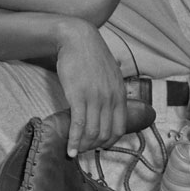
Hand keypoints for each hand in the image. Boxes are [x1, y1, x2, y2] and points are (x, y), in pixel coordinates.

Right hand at [55, 21, 126, 155]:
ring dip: (83, 146)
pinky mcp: (78, 96)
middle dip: (94, 146)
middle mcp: (110, 99)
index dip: (109, 141)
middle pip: (105, 134)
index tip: (99, 145)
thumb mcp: (111, 75)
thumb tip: (109, 109)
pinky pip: (78, 125)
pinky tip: (69, 149)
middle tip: (84, 150)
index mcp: (120, 94)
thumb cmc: (91, 57)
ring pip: (92, 133)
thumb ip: (113, 93)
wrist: (77, 39)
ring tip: (76, 151)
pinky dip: (74, 141)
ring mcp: (95, 98)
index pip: (120, 128)